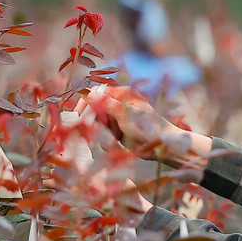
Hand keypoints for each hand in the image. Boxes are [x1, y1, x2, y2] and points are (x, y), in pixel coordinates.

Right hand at [83, 85, 212, 167]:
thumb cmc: (148, 128)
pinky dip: (108, 140)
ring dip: (103, 133)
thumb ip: (107, 104)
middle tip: (99, 133)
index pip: (96, 93)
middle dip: (96, 122)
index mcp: (122, 94)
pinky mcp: (119, 130)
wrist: (162, 146)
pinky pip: (105, 134)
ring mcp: (119, 117)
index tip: (79, 116)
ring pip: (98, 124)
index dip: (86, 104)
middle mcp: (119, 103)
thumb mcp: (126, 115)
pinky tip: (116, 145)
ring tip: (114, 141)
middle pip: (95, 109)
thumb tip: (89, 93)